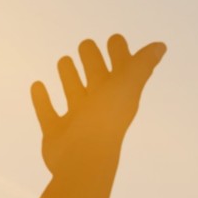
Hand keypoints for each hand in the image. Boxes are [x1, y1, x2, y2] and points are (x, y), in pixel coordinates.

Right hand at [32, 35, 165, 180]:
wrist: (82, 159)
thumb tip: (160, 46)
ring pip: (73, 92)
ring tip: (63, 60)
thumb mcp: (126, 86)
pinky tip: (37, 85)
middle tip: (85, 44)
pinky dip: (42, 99)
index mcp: (118, 95)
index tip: (114, 38)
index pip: (121, 70)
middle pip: (96, 78)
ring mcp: (77, 120)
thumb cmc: (105, 120)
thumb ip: (141, 65)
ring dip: (69, 77)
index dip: (120, 54)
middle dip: (92, 61)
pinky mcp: (56, 132)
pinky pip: (48, 112)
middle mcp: (99, 106)